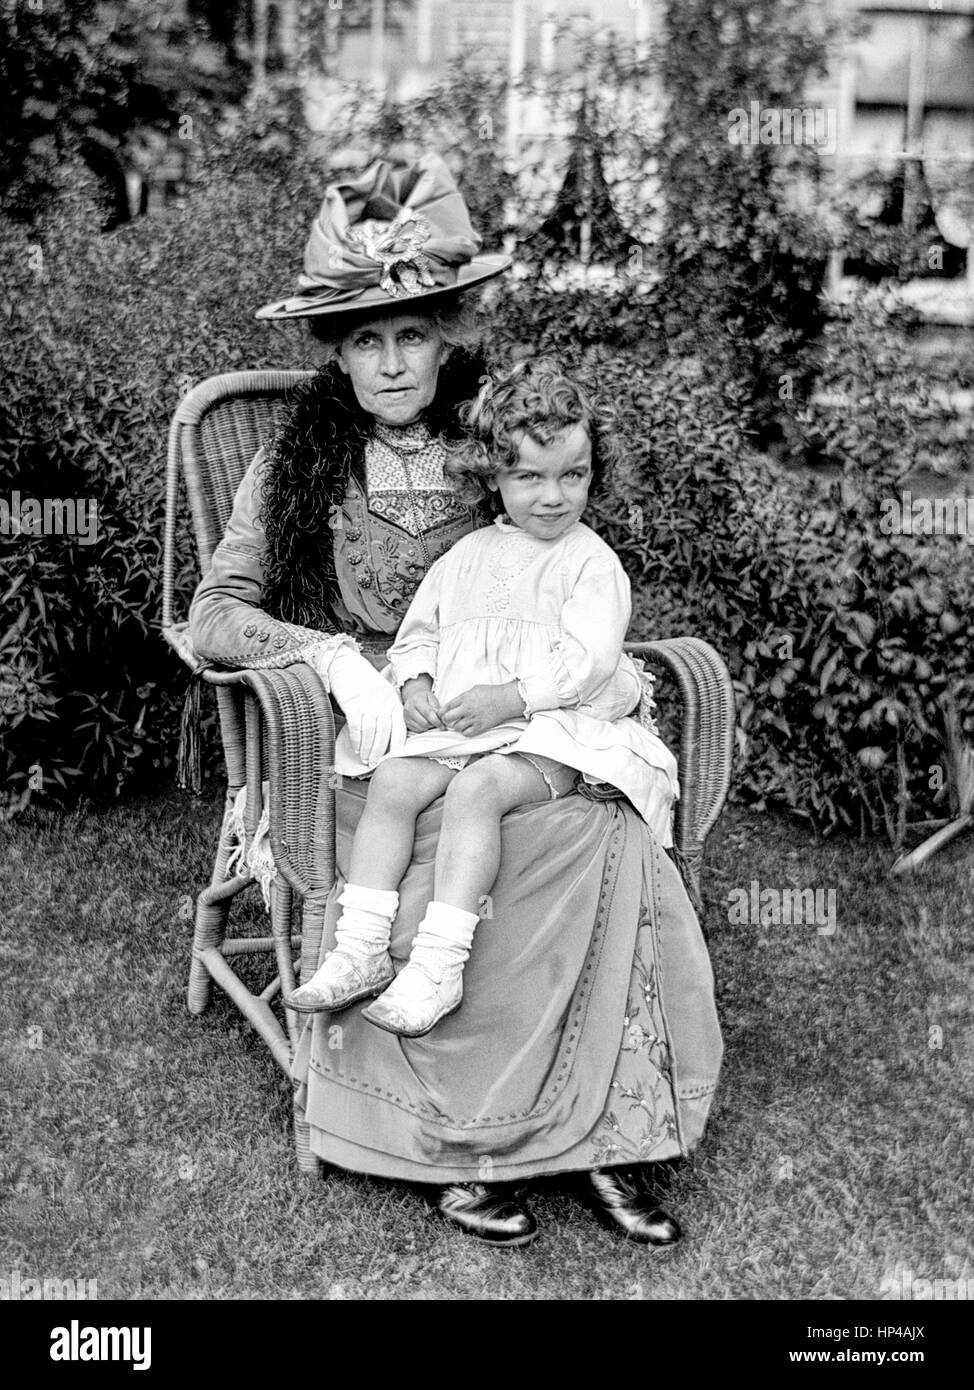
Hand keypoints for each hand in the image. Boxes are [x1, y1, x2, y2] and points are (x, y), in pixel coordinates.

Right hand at [323, 645, 406, 766]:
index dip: (397, 745)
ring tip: (365, 759)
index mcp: (393, 701)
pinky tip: (356, 748)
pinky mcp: (352, 703)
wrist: (345, 665)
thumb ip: (388, 711)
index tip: (394, 758)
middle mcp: (383, 702)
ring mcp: (368, 702)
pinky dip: (357, 740)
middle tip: (376, 763)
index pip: (400, 728)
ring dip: (368, 749)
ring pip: (371, 732)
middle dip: (380, 751)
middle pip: (385, 733)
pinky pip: (357, 726)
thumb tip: (389, 736)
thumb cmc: (364, 683)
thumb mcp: (382, 694)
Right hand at [402, 686, 443, 732]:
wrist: (413, 697)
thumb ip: (436, 707)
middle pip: (424, 723)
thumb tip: (439, 718)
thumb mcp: (432, 697)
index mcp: (416, 701)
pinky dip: (424, 729)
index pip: (427, 713)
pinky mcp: (406, 723)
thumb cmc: (424, 697)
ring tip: (432, 722)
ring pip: (421, 728)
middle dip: (433, 725)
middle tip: (438, 723)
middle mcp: (409, 709)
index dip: (436, 720)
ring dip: (429, 728)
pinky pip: (417, 730)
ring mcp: (406, 717)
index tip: (442, 725)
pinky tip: (426, 724)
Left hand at [440, 682, 524, 737]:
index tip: (441, 714)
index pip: (446, 707)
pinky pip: (467, 733)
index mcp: (464, 698)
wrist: (505, 700)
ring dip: (456, 726)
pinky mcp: (480, 727)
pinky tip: (468, 727)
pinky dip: (465, 731)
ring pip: (456, 727)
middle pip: (448, 718)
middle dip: (446, 719)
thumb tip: (455, 703)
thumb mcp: (474, 689)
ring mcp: (473, 719)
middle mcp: (467, 709)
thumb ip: (463, 697)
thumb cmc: (491, 693)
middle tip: (448, 719)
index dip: (441, 712)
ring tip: (460, 723)